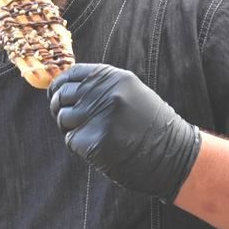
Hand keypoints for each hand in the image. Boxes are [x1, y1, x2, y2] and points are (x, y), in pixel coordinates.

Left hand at [47, 63, 200, 200]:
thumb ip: (101, 87)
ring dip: (70, 128)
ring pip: (63, 118)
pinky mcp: (92, 141)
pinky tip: (99, 148)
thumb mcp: (130, 93)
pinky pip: (71, 140)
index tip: (55, 94)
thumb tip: (63, 86)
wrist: (172, 155)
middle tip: (69, 120)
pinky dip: (80, 146)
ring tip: (91, 135)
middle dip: (60, 108)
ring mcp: (97, 117)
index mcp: (113, 77)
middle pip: (63, 95)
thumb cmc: (150, 126)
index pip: (72, 74)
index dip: (60, 84)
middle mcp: (103, 93)